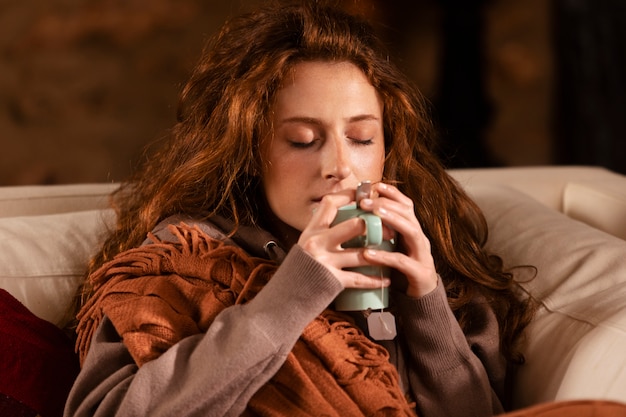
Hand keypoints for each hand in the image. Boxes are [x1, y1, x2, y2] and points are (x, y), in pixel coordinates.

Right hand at [297, 190, 391, 289]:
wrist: (286, 296)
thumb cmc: (300, 268)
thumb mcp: (306, 243)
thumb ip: (322, 231)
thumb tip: (341, 215)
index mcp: (312, 230)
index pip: (330, 203)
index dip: (348, 196)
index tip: (364, 196)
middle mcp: (317, 242)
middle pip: (354, 225)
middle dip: (374, 227)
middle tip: (388, 230)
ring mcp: (325, 261)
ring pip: (362, 254)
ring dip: (381, 255)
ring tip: (391, 255)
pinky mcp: (332, 280)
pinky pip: (359, 279)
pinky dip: (375, 280)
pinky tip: (385, 279)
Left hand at [358, 182, 438, 297]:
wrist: (420, 300)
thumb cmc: (401, 271)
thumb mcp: (392, 248)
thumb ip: (382, 234)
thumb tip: (356, 219)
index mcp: (413, 231)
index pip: (406, 205)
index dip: (393, 193)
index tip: (376, 185)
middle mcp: (420, 239)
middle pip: (408, 214)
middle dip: (387, 204)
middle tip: (364, 200)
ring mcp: (422, 255)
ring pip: (411, 231)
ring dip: (392, 221)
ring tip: (373, 215)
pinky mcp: (419, 273)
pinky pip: (402, 262)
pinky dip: (385, 256)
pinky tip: (368, 253)